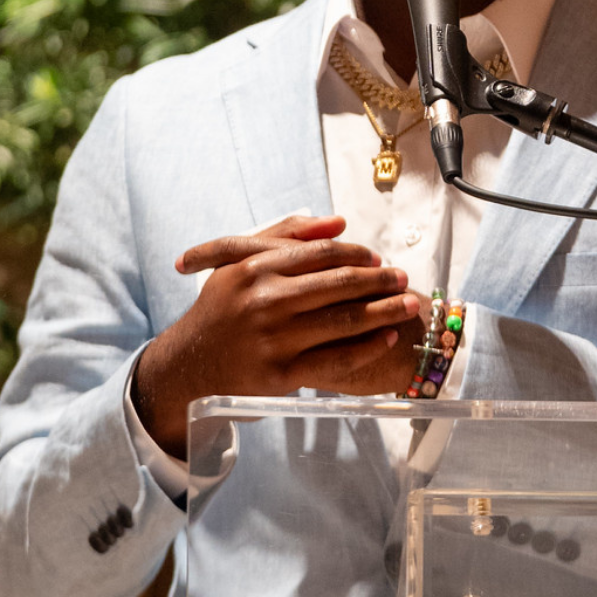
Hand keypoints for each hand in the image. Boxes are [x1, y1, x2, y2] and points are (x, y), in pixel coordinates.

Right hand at [132, 214, 423, 456]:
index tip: (377, 259)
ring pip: (343, 321)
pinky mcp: (280, 374)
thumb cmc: (220, 310)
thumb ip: (285, 235)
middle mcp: (265, 300)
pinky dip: (366, 348)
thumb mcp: (237, 262)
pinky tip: (387, 338)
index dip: (357, 255)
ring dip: (384, 311)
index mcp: (256, 267)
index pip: (322, 254)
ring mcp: (274, 339)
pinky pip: (335, 359)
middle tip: (404, 278)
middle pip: (339, 285)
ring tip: (409, 305)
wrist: (188, 365)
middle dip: (380, 281)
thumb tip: (338, 222)